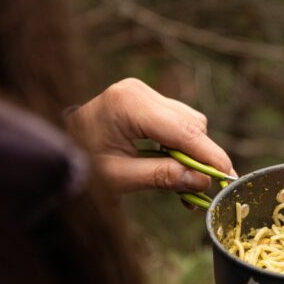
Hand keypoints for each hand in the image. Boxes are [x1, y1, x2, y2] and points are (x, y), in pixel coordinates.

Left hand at [67, 78, 234, 194]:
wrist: (53, 147)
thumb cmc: (78, 164)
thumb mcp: (118, 177)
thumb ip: (162, 177)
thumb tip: (202, 181)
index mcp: (128, 105)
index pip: (182, 131)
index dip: (210, 156)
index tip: (230, 178)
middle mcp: (139, 91)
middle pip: (191, 124)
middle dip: (202, 157)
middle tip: (206, 191)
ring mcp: (142, 93)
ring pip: (188, 123)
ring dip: (193, 154)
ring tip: (187, 186)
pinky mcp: (145, 100)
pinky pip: (176, 122)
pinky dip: (181, 147)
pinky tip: (178, 170)